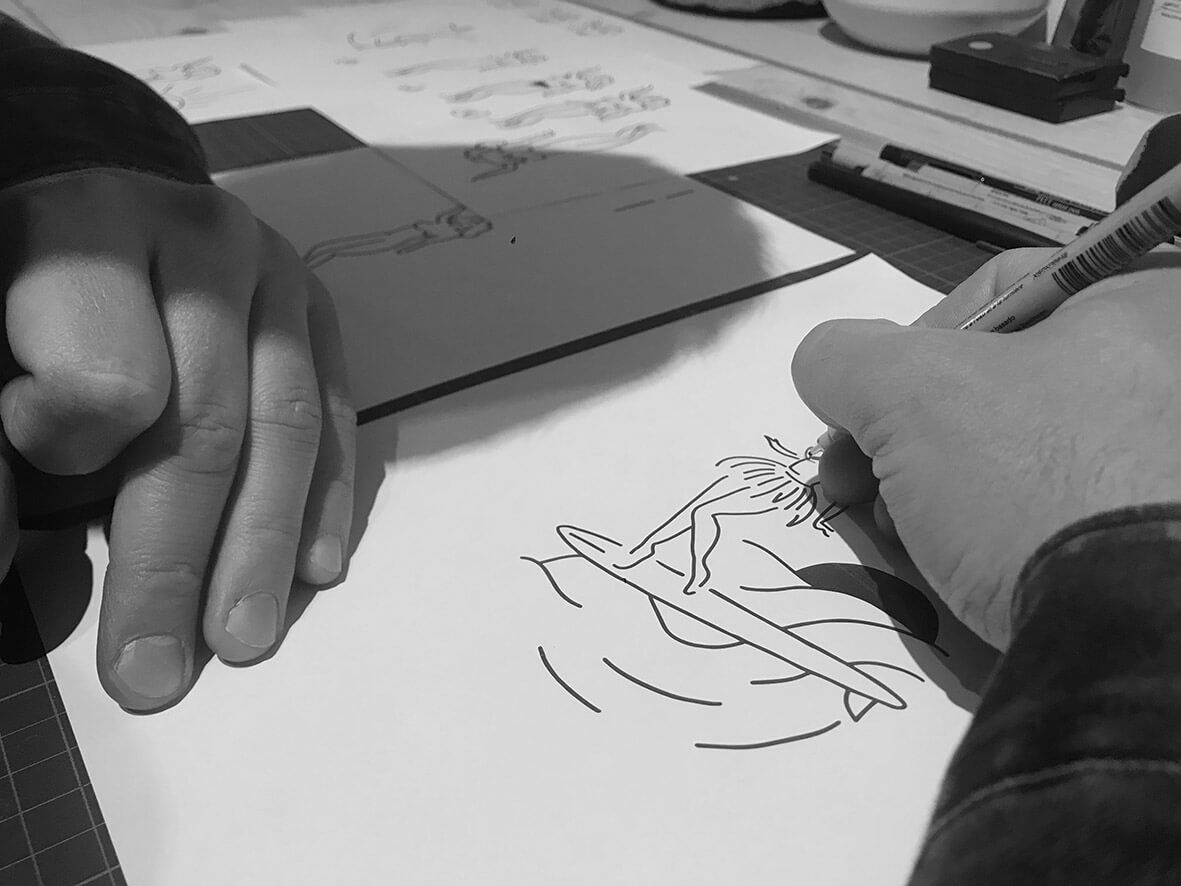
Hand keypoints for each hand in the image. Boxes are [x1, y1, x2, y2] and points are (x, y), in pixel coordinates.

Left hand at [0, 168, 355, 709]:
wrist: (103, 190)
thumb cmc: (25, 282)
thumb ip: (2, 442)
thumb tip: (15, 562)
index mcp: (90, 236)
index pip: (109, 379)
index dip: (75, 462)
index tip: (39, 530)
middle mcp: (201, 244)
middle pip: (206, 424)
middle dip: (175, 562)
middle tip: (153, 671)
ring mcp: (276, 278)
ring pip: (284, 427)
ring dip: (260, 549)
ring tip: (240, 640)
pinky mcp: (319, 311)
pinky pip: (333, 415)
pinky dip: (322, 500)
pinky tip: (310, 572)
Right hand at [791, 247, 1180, 649]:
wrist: (1135, 639)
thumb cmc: (1035, 480)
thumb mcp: (908, 392)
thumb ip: (846, 357)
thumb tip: (831, 368)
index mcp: (1152, 304)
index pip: (997, 294)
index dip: (905, 349)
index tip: (864, 413)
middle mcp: (1176, 377)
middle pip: (1003, 383)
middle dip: (908, 436)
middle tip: (857, 481)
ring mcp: (1174, 466)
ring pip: (1025, 455)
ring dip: (937, 489)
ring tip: (902, 536)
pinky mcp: (1162, 543)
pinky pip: (1065, 512)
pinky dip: (1001, 532)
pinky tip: (960, 568)